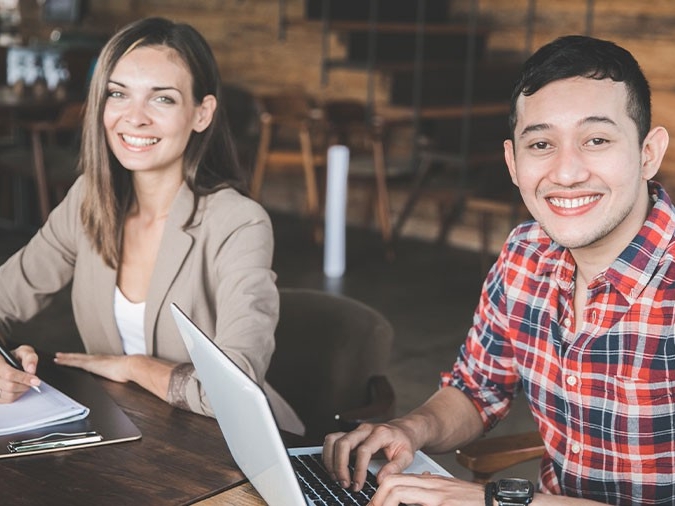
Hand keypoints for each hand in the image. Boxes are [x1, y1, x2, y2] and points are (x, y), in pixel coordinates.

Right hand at [0, 344, 39, 402]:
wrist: (8, 362)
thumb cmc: (15, 357)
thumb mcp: (24, 352)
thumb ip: (29, 358)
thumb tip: (31, 369)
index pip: (9, 374)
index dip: (24, 379)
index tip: (36, 381)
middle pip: (10, 387)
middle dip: (25, 385)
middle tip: (31, 380)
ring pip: (9, 396)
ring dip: (21, 391)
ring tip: (23, 383)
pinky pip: (7, 400)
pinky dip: (16, 395)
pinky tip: (18, 388)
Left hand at [54, 352, 131, 382]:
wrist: (129, 366)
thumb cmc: (128, 371)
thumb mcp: (121, 372)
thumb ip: (118, 374)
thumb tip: (121, 378)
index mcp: (104, 361)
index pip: (89, 360)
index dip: (80, 359)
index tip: (75, 359)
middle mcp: (97, 359)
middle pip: (80, 357)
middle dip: (70, 356)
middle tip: (59, 355)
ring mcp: (92, 360)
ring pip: (74, 358)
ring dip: (65, 357)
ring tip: (56, 357)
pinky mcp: (89, 364)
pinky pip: (73, 361)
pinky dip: (65, 360)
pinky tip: (59, 361)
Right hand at [322, 421, 416, 492]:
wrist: (402, 430)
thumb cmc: (404, 442)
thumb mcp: (406, 456)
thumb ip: (395, 468)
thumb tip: (380, 480)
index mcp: (380, 433)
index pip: (363, 450)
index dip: (358, 469)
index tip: (358, 484)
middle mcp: (365, 429)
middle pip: (344, 443)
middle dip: (340, 466)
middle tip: (345, 483)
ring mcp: (355, 431)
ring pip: (333, 440)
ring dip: (331, 460)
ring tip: (336, 477)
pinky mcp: (349, 434)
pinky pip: (332, 440)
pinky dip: (328, 454)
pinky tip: (334, 468)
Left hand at [370, 473, 484, 505]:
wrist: (497, 501)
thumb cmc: (473, 500)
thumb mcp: (448, 488)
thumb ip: (431, 486)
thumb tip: (420, 480)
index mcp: (429, 482)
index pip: (395, 479)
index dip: (379, 494)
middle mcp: (430, 486)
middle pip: (392, 483)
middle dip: (376, 499)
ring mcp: (437, 496)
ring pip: (400, 492)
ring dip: (385, 503)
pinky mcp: (444, 504)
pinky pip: (416, 504)